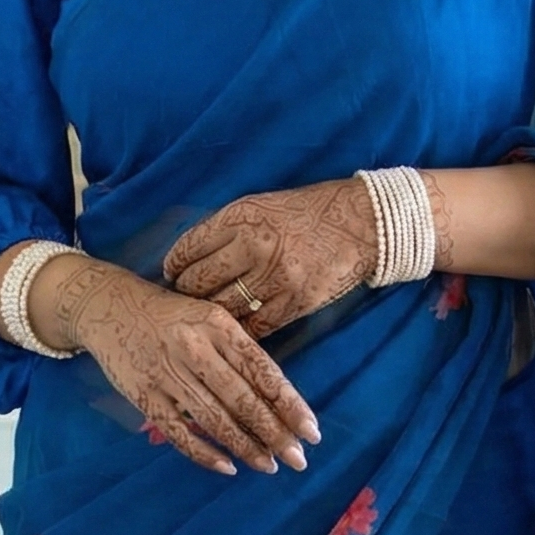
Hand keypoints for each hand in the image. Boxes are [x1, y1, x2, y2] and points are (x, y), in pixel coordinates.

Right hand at [44, 255, 321, 477]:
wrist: (108, 306)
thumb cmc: (172, 315)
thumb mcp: (210, 318)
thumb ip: (239, 352)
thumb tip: (279, 399)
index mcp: (218, 325)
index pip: (263, 371)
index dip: (289, 404)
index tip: (311, 431)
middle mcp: (196, 349)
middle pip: (242, 400)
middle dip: (275, 434)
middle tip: (298, 460)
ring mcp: (168, 374)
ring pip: (214, 419)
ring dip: (245, 447)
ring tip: (269, 466)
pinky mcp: (144, 395)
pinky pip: (178, 432)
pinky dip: (204, 452)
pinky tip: (227, 467)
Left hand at [160, 179, 383, 337]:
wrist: (362, 224)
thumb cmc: (307, 212)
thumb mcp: (260, 206)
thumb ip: (225, 228)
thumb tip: (190, 255)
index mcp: (242, 218)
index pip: (189, 248)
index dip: (174, 265)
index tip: (172, 272)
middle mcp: (255, 248)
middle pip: (199, 283)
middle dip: (185, 292)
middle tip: (184, 296)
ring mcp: (275, 279)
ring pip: (222, 308)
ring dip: (209, 313)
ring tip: (205, 313)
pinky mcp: (294, 305)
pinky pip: (253, 328)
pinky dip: (239, 329)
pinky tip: (232, 326)